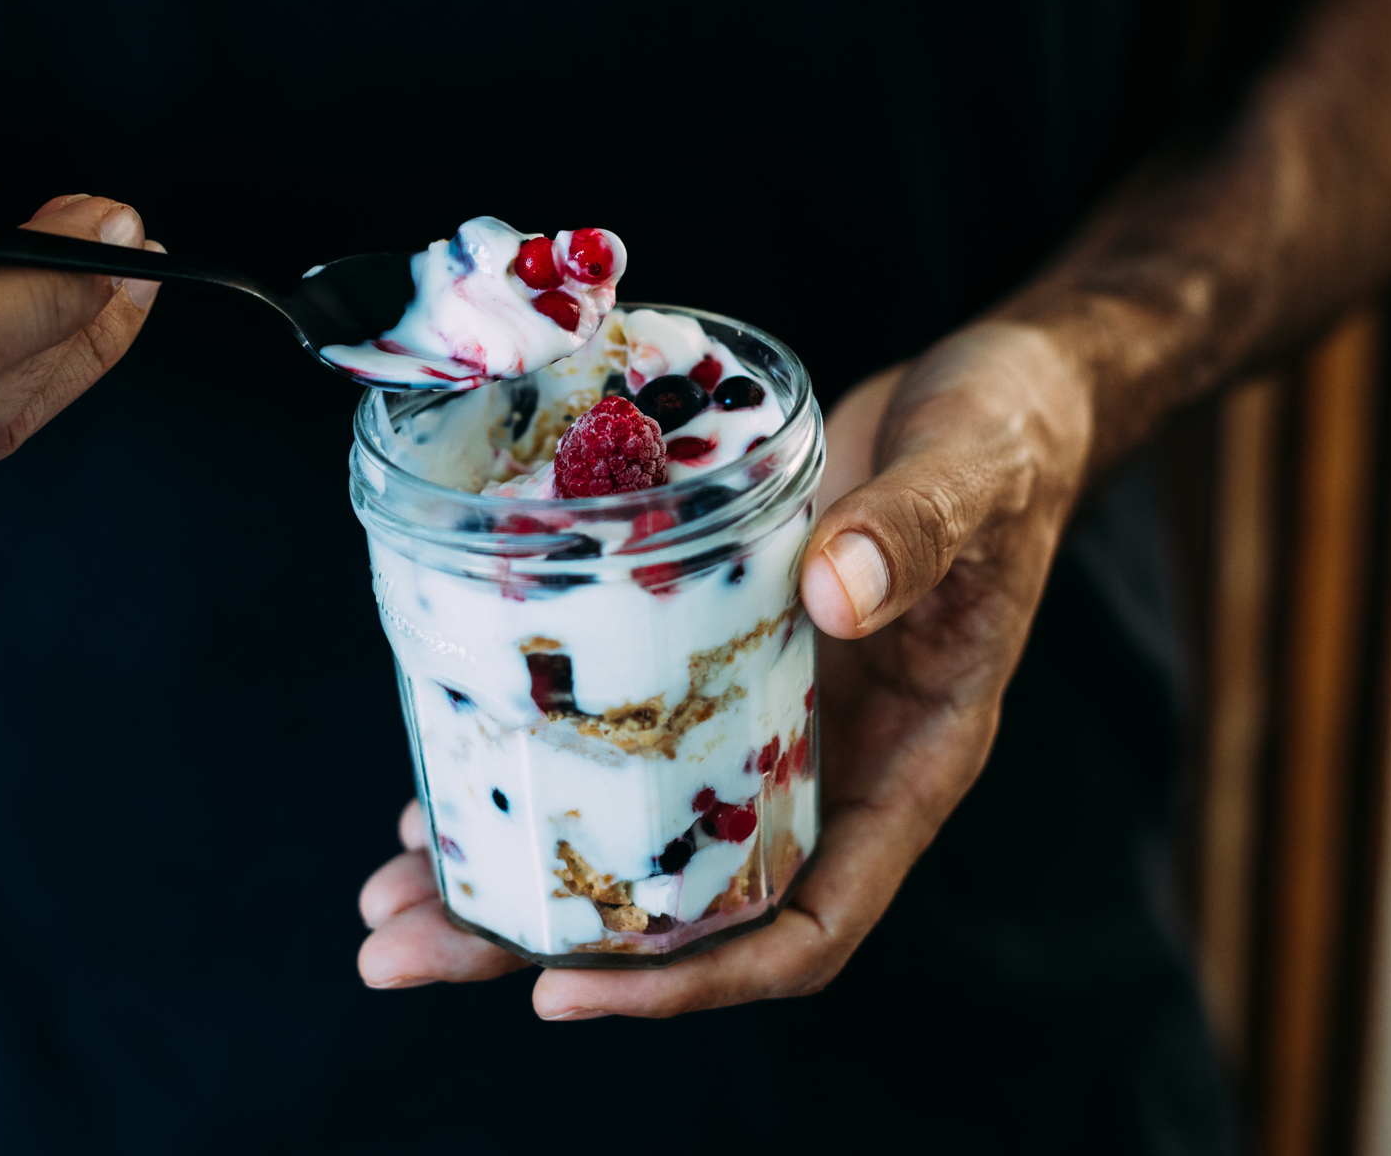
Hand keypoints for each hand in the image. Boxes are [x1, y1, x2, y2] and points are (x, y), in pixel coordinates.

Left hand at [355, 322, 1093, 1015]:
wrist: (983, 397)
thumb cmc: (1006, 445)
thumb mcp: (976, 476)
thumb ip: (919, 534)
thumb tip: (838, 596)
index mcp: (907, 768)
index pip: (805, 926)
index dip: (692, 979)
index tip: (568, 993)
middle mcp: (823, 766)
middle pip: (682, 906)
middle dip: (541, 945)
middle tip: (399, 955)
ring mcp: (761, 717)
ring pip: (629, 832)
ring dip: (510, 869)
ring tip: (385, 899)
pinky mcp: (710, 658)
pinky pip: (616, 735)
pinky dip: (530, 762)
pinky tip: (443, 775)